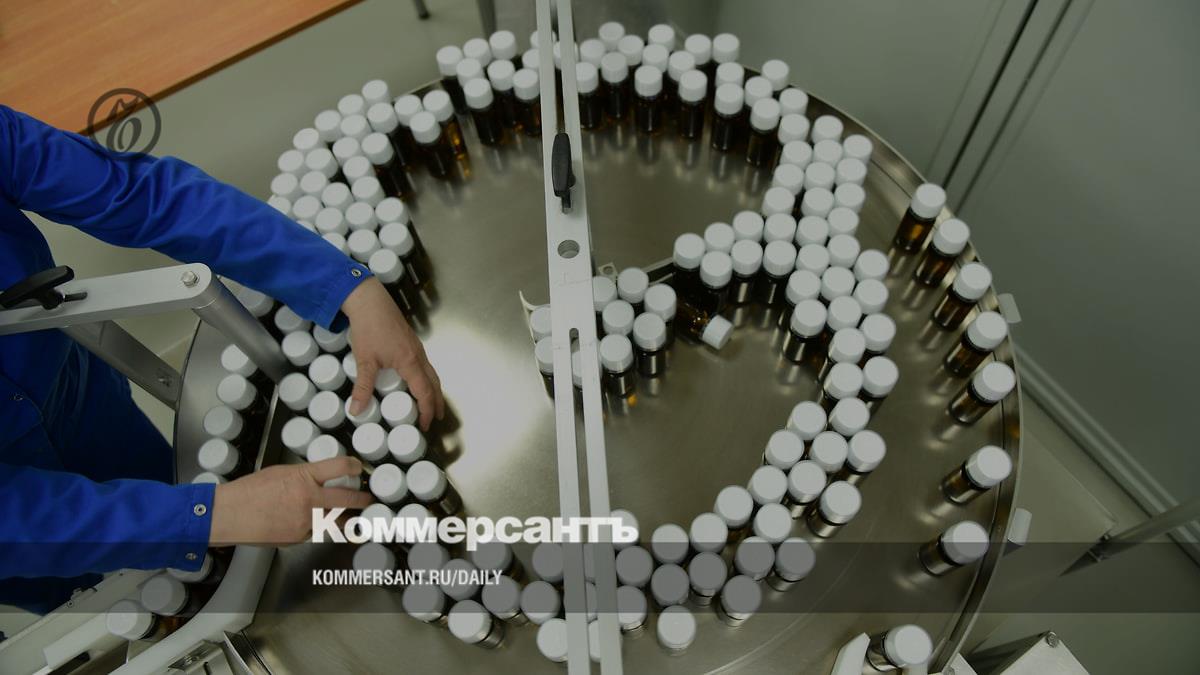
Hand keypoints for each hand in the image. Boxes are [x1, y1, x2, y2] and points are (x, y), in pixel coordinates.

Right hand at [209, 457, 371, 545]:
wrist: (229, 515)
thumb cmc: (248, 492)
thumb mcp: (280, 473)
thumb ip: (303, 475)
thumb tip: (320, 478)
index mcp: (304, 478)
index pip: (340, 468)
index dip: (355, 467)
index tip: (359, 469)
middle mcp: (309, 500)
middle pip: (349, 499)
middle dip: (362, 499)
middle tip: (367, 499)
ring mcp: (305, 522)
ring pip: (336, 521)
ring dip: (344, 518)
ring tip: (349, 515)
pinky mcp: (299, 538)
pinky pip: (315, 532)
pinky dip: (316, 528)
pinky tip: (308, 523)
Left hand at [341, 278, 444, 429]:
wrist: (369, 301)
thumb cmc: (369, 327)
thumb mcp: (364, 360)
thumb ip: (363, 387)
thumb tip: (356, 411)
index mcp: (410, 362)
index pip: (425, 392)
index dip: (427, 411)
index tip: (426, 425)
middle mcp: (418, 355)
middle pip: (435, 383)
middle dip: (437, 403)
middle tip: (435, 418)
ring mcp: (417, 347)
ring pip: (432, 373)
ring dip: (434, 390)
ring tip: (430, 404)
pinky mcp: (411, 342)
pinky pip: (426, 365)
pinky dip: (427, 379)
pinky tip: (418, 381)